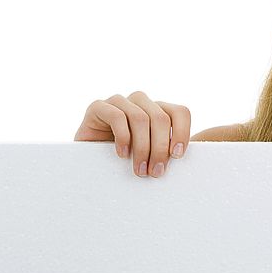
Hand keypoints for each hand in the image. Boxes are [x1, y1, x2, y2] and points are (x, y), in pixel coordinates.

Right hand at [74, 91, 191, 177]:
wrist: (89, 161)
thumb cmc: (126, 160)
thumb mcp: (151, 154)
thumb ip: (167, 150)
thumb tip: (182, 158)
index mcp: (158, 109)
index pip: (180, 112)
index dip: (182, 132)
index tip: (177, 156)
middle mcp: (140, 101)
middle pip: (161, 118)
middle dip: (160, 148)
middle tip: (156, 172)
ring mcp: (119, 101)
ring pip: (140, 118)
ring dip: (142, 147)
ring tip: (140, 170)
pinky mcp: (98, 106)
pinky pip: (117, 116)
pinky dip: (123, 137)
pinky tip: (122, 154)